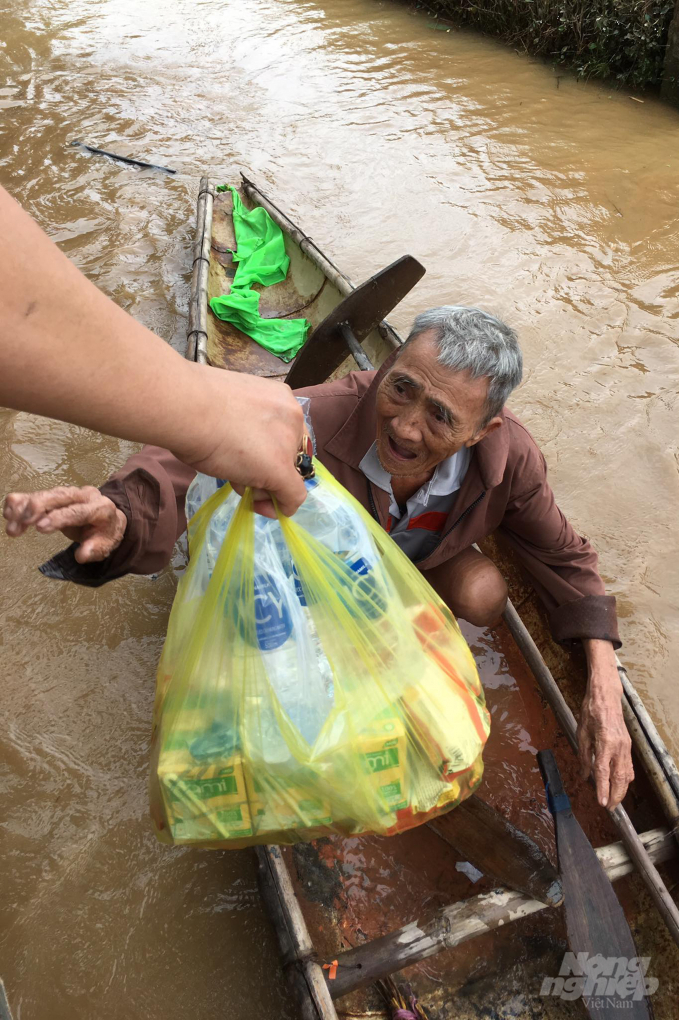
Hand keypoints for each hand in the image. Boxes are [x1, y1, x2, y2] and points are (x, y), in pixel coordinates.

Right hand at [3, 486, 126, 562]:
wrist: (107, 518)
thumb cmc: (104, 533)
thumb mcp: (105, 545)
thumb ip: (94, 550)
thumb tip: (81, 556)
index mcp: (99, 507)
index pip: (77, 511)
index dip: (58, 518)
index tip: (39, 527)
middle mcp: (83, 495)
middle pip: (58, 496)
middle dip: (36, 508)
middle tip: (21, 524)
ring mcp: (67, 493)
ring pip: (44, 494)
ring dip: (24, 509)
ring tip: (12, 527)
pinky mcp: (54, 495)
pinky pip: (34, 494)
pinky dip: (20, 502)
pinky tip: (8, 513)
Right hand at [173, 365, 306, 517]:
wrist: (187, 408)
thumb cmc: (196, 406)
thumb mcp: (228, 412)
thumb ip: (243, 427)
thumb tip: (246, 459)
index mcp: (280, 397)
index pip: (287, 433)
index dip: (272, 453)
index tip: (253, 464)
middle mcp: (291, 415)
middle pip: (289, 455)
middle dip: (266, 472)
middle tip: (240, 477)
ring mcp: (288, 442)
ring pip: (288, 475)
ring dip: (263, 486)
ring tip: (232, 478)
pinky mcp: (281, 468)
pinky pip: (294, 495)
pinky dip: (284, 506)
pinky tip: (268, 509)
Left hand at [578, 644, 633, 809]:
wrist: (606, 696)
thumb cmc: (591, 711)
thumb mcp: (581, 733)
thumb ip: (583, 756)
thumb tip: (584, 774)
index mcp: (604, 742)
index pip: (603, 771)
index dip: (602, 789)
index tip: (601, 802)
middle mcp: (618, 746)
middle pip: (619, 777)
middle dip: (615, 795)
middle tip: (609, 808)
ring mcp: (625, 746)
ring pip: (626, 774)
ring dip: (621, 789)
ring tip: (614, 800)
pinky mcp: (628, 745)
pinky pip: (628, 766)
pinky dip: (626, 778)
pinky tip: (622, 784)